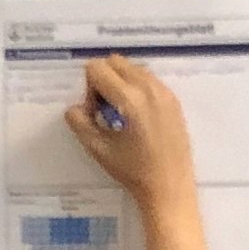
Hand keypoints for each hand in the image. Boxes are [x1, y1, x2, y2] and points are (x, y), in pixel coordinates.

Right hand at [68, 56, 199, 205]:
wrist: (170, 187)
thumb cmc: (134, 172)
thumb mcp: (99, 149)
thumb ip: (80, 123)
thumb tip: (75, 108)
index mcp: (130, 99)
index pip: (97, 69)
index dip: (89, 88)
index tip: (95, 113)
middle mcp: (149, 88)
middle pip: (115, 61)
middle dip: (103, 80)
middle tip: (105, 110)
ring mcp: (165, 92)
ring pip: (133, 68)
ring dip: (120, 82)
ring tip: (122, 113)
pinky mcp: (174, 100)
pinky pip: (149, 79)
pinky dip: (137, 87)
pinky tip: (138, 116)